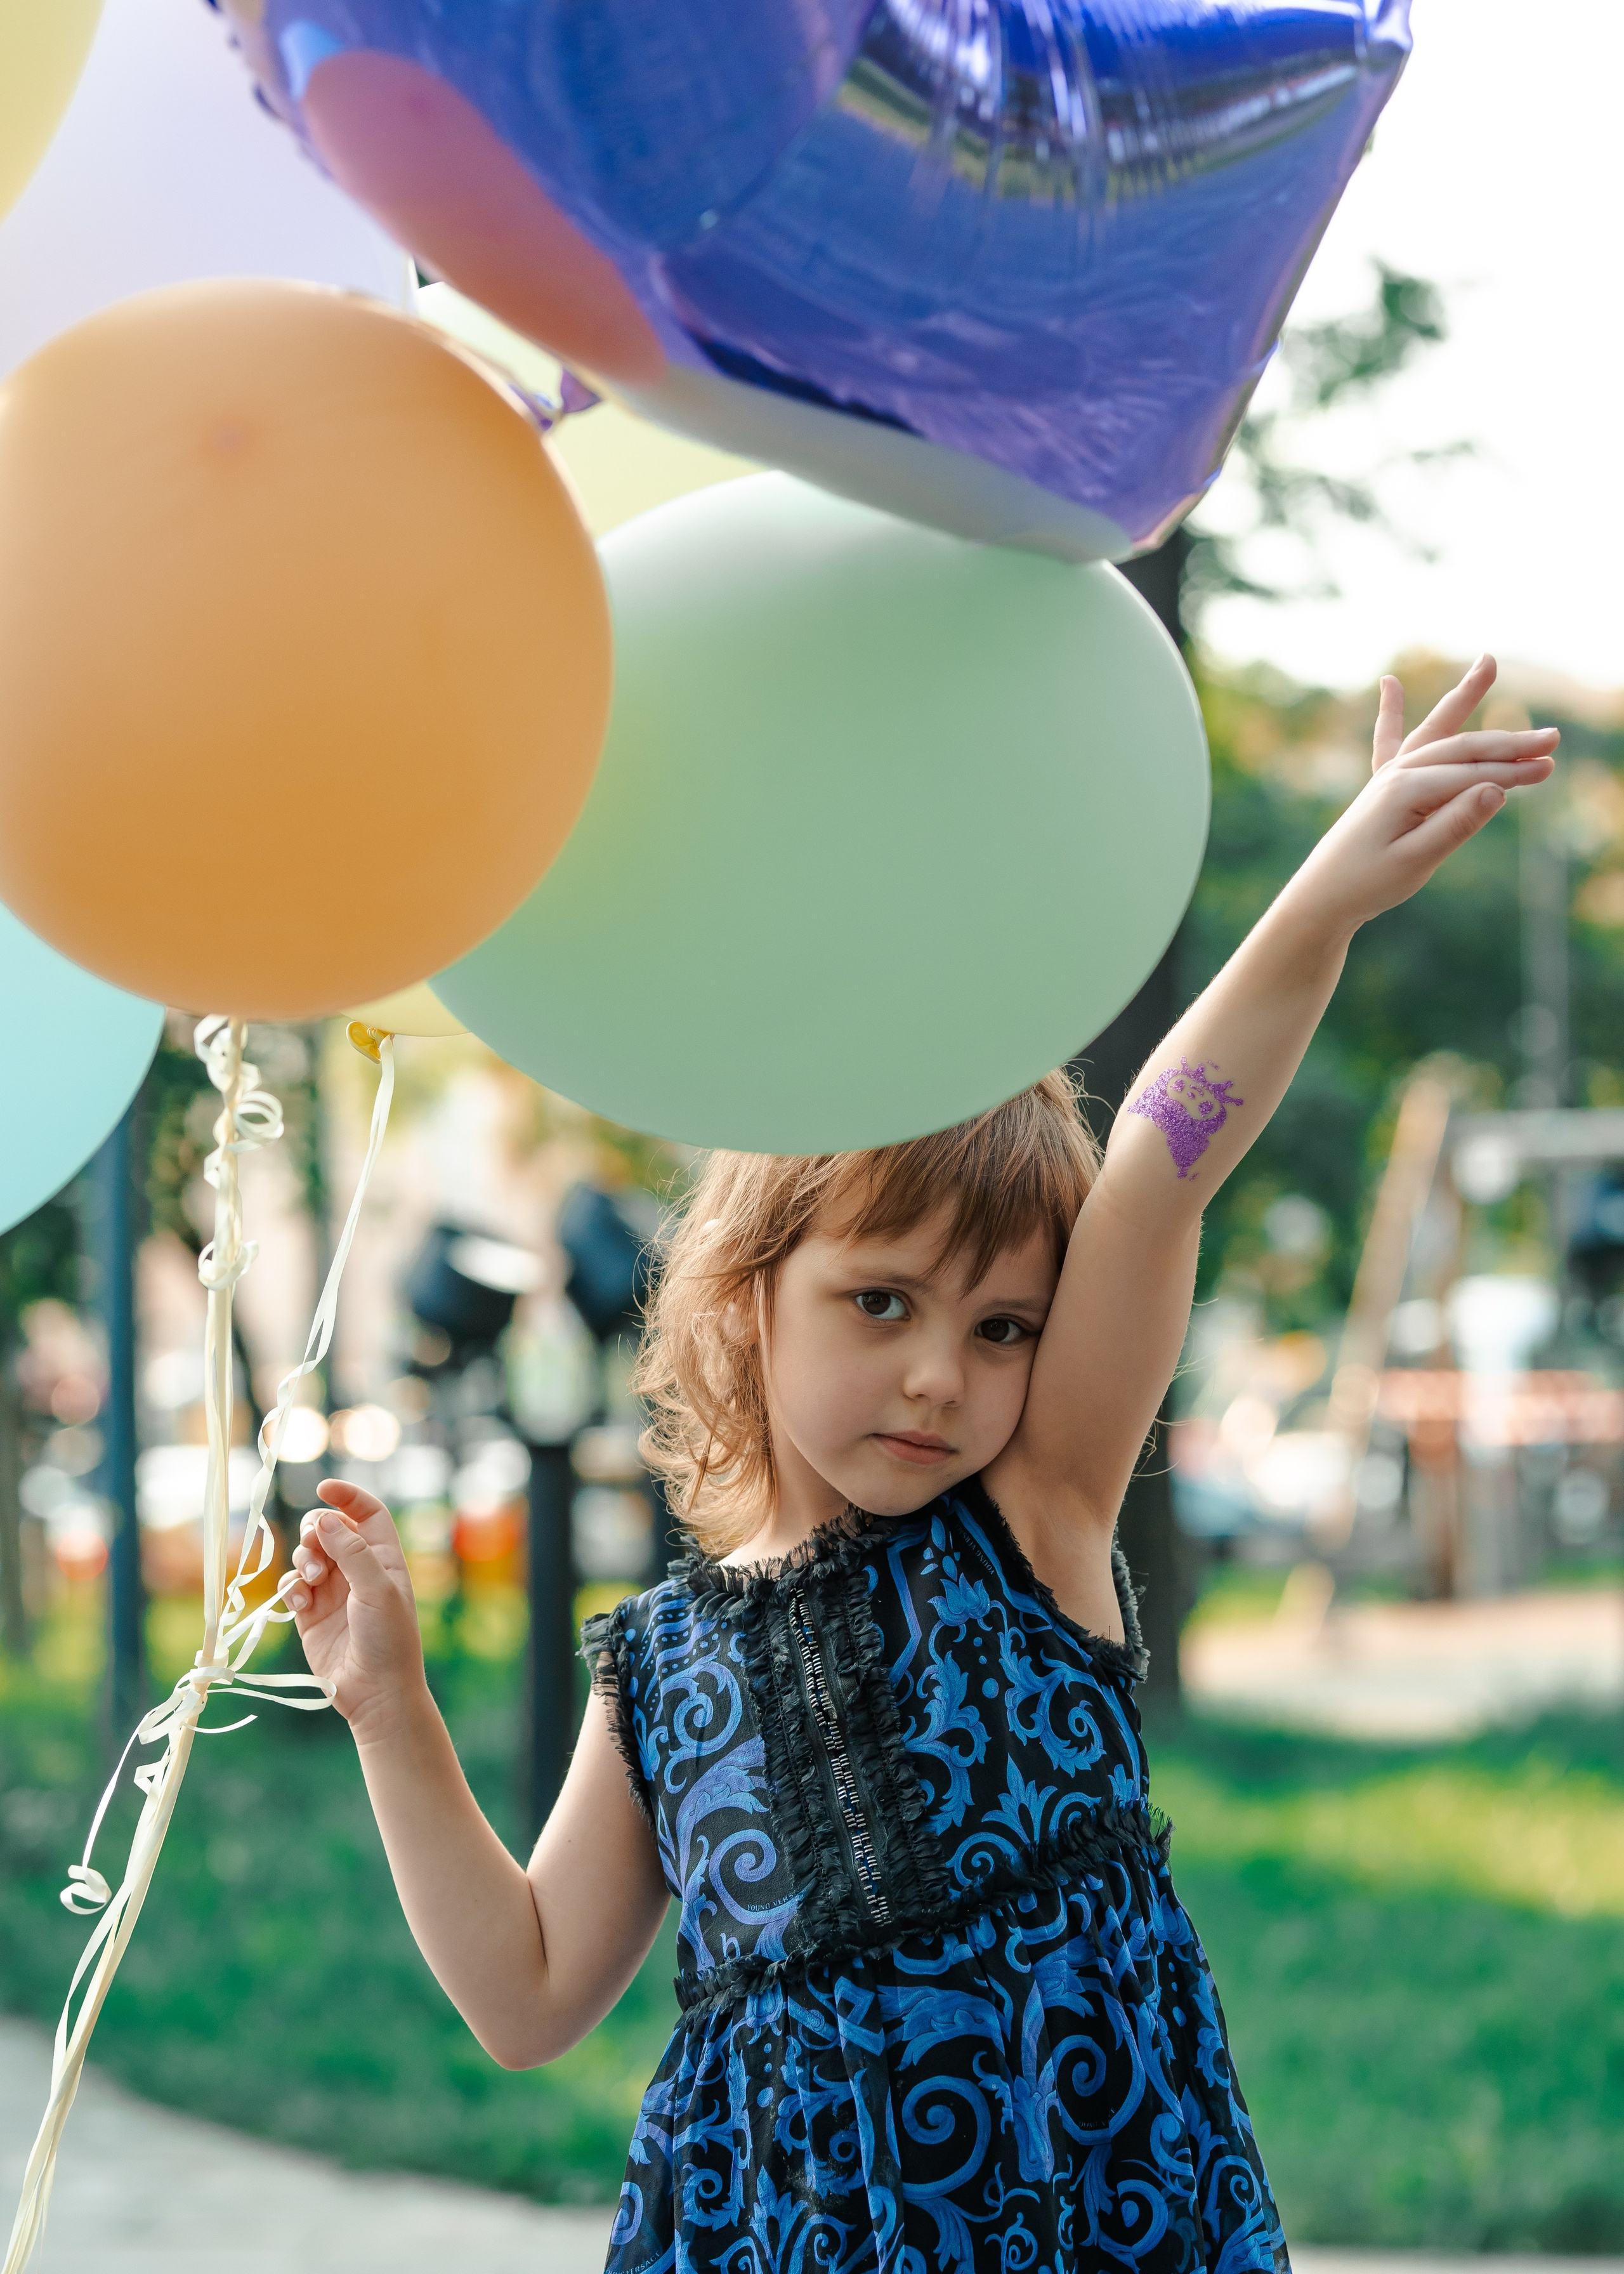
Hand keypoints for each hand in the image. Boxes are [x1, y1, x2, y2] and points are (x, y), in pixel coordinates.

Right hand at [287, 1479, 426, 1740]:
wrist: (375, 1693)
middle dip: (316, 1530)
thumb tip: (326, 1518)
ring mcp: (332, 1592)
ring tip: (311, 1580)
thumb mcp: (377, 1590)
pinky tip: (301, 1605)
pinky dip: (291, 1589)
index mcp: (384, 1558)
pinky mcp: (310, 1614)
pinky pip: (292, 1587)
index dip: (348, 1497)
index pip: (367, 1513)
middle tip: (314, 1545)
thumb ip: (352, 1552)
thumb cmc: (388, 1640)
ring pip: (307, 1556)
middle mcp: (358, 1570)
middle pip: (329, 1530)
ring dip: (303, 1560)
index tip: (323, 1488)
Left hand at [1287, 655, 1557, 938]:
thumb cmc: (1368, 884)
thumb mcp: (1416, 862)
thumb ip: (1454, 825)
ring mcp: (1388, 776)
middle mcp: (1396, 774)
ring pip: (1436, 731)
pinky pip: (1390, 741)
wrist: (1322, 896)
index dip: (1514, 772)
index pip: (1472, 775)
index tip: (1550, 769)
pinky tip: (1389, 684)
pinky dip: (1392, 713)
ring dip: (1464, 700)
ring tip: (1488, 662)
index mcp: (1405, 790)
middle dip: (1509, 741)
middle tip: (1553, 737)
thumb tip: (1496, 791)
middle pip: (1463, 748)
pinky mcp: (1382, 785)